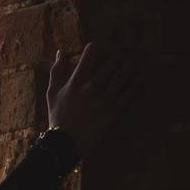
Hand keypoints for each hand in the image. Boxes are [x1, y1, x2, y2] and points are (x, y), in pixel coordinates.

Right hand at [46, 42, 144, 157]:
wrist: (66, 143)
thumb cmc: (58, 116)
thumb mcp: (52, 92)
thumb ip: (56, 71)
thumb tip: (61, 52)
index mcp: (76, 80)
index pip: (91, 52)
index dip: (98, 47)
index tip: (100, 50)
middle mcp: (91, 86)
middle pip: (112, 60)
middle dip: (117, 56)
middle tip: (120, 56)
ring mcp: (104, 99)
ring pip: (124, 74)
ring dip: (129, 67)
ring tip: (131, 65)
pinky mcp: (114, 111)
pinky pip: (130, 92)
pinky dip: (136, 83)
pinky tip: (136, 80)